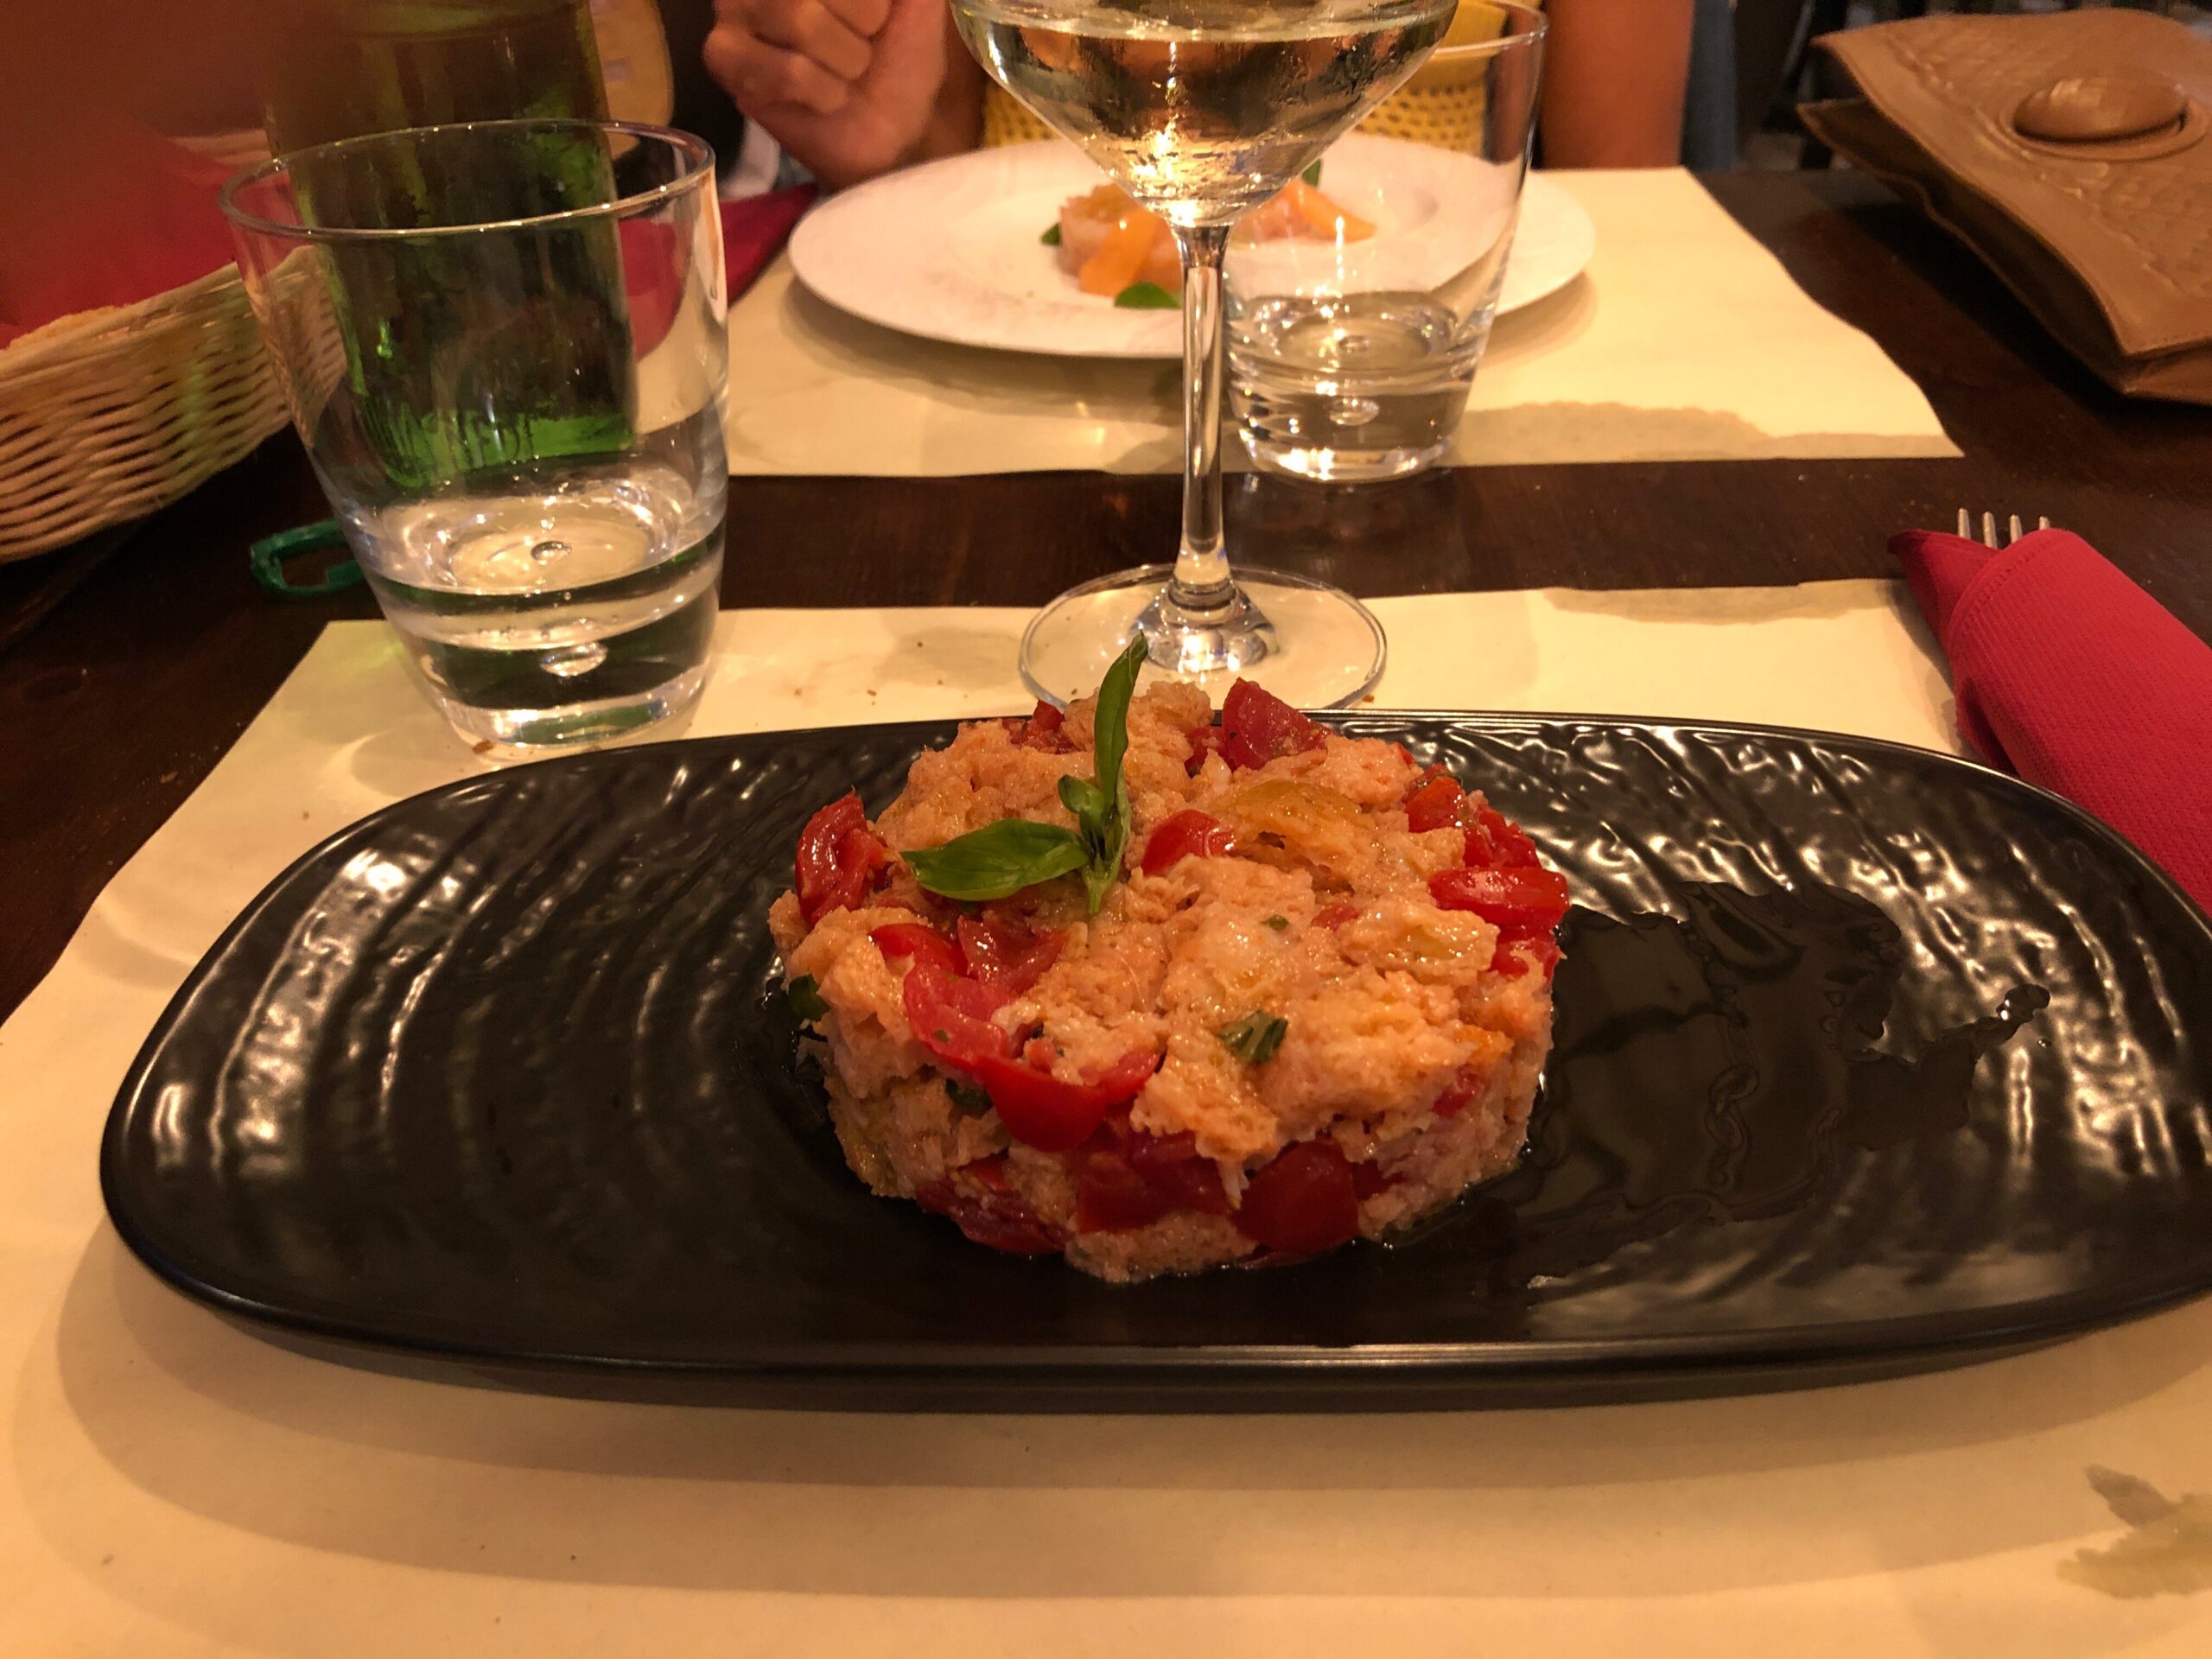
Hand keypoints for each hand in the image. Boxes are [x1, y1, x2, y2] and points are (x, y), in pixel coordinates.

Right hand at [704, 0, 974, 189]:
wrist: (890, 129)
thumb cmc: (900, 55)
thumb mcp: (918, 2)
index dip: (872, 5)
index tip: (878, 19)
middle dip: (862, 26)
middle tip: (860, 50)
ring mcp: (734, 6)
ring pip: (801, 19)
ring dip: (844, 62)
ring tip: (843, 74)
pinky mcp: (723, 56)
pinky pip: (785, 69)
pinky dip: (822, 92)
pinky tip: (821, 97)